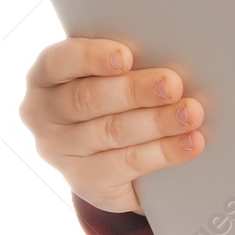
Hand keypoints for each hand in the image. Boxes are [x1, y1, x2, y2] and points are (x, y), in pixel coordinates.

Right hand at [18, 37, 206, 213]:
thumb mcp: (109, 75)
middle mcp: (43, 115)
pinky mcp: (84, 181)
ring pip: (111, 133)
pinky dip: (162, 153)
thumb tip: (172, 54)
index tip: (126, 56)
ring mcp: (60, 152)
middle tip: (173, 85)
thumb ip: (126, 64)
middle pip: (88, 99)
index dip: (91, 58)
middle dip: (135, 91)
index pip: (58, 62)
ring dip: (156, 122)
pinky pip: (124, 166)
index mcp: (45, 76)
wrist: (110, 154)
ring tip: (191, 114)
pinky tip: (189, 144)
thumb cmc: (113, 95)